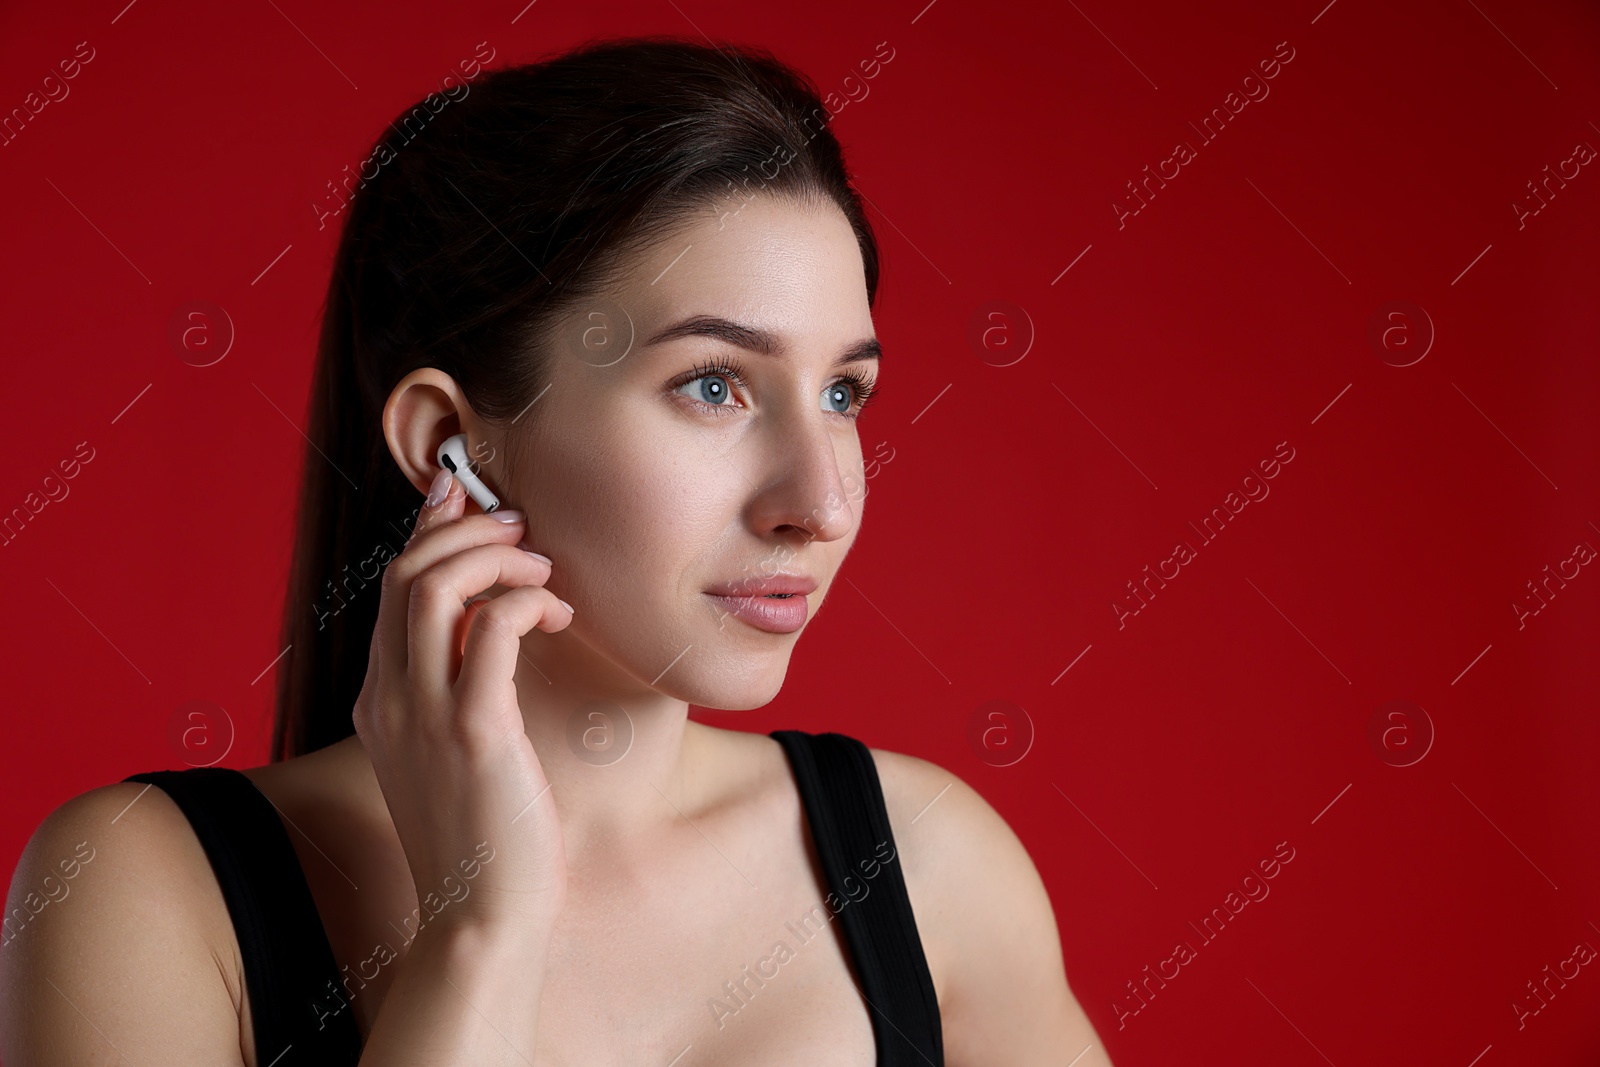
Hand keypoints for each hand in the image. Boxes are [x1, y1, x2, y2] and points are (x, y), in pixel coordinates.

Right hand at [352, 470, 573, 946]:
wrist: (482, 917)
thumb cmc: (486, 833)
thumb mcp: (456, 753)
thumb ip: (458, 690)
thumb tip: (489, 631)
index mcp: (380, 699)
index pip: (390, 586)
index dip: (428, 528)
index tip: (466, 493)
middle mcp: (389, 697)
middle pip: (404, 572)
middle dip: (464, 529)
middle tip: (521, 528)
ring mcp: (423, 713)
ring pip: (432, 586)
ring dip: (493, 557)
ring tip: (541, 569)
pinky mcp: (473, 731)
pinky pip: (490, 628)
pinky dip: (524, 601)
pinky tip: (557, 613)